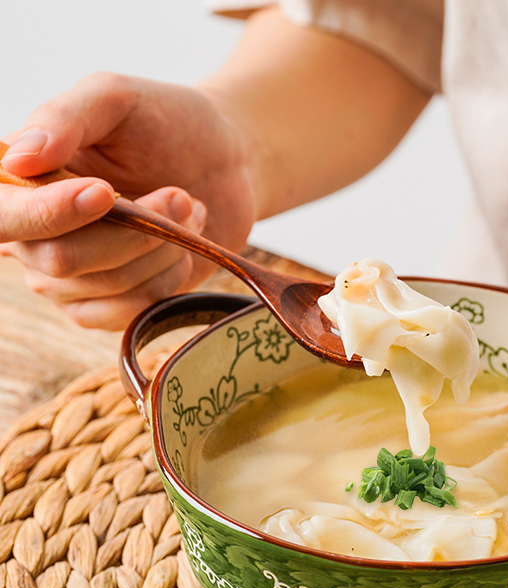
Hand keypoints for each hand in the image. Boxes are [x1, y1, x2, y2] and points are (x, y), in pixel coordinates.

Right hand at [0, 72, 257, 328]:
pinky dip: (170, 277)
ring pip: (108, 285)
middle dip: (133, 230)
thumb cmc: (166, 122)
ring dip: (162, 247)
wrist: (228, 160)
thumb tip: (17, 160)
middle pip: (60, 260)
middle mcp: (37, 236)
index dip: (47, 213)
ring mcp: (76, 277)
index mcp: (22, 182)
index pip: (3, 217)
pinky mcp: (118, 302)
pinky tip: (184, 245)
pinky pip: (132, 311)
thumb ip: (64, 118)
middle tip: (177, 194)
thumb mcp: (115, 98)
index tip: (103, 192)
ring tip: (185, 209)